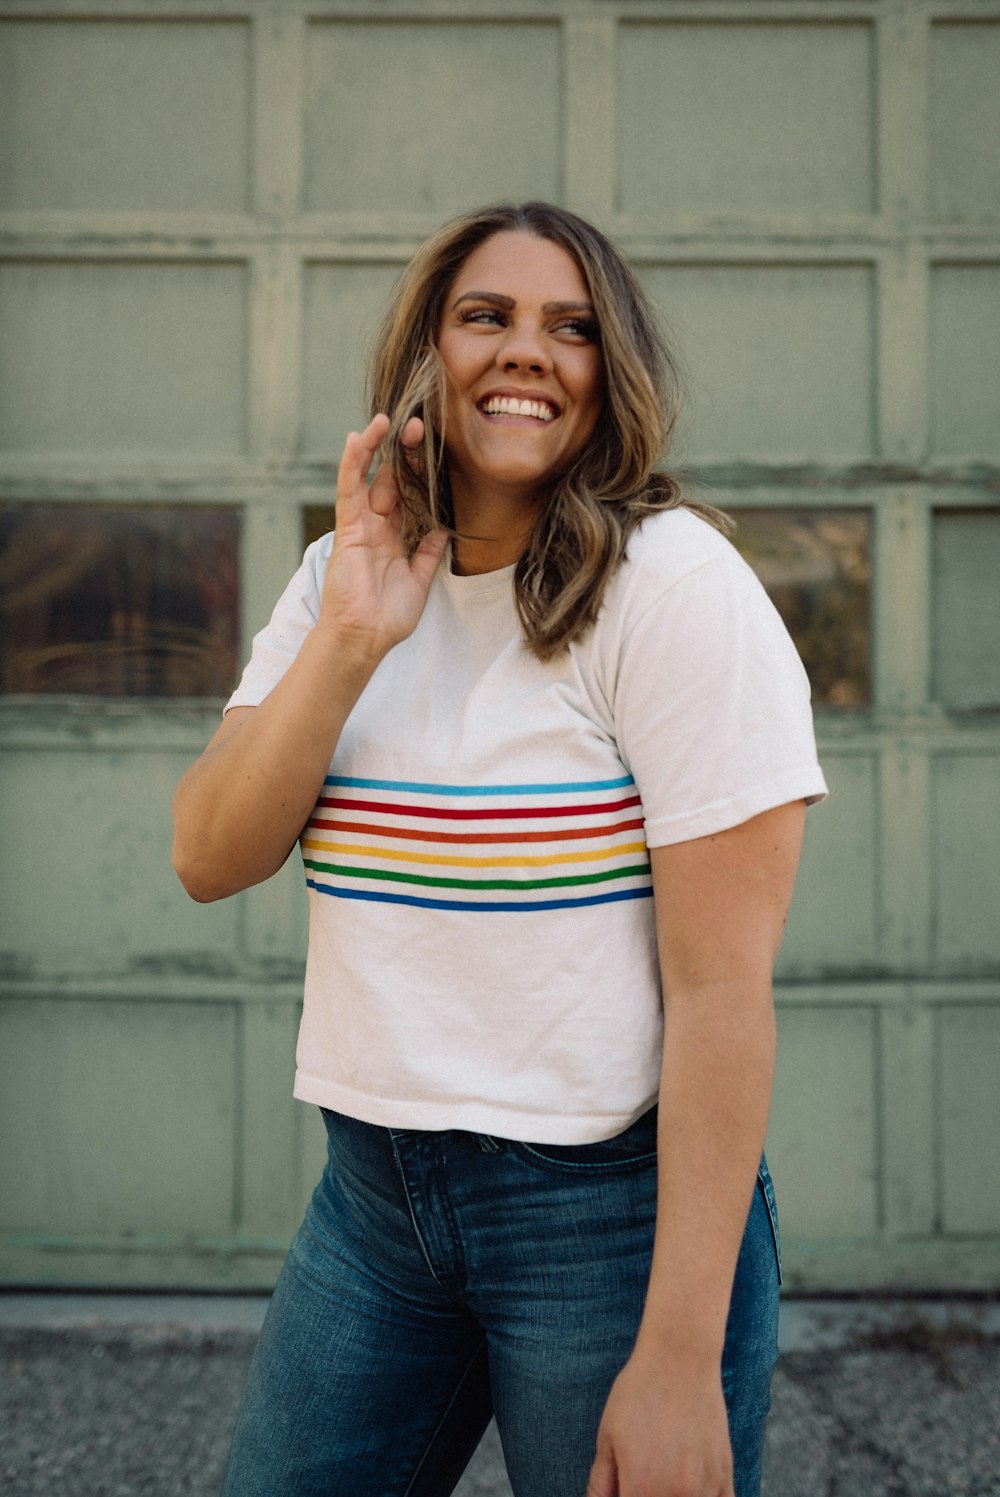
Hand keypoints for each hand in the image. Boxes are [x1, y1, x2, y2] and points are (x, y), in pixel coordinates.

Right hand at [319, 413, 446, 663]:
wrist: (364, 637)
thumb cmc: (387, 616)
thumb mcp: (419, 581)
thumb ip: (429, 553)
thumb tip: (444, 531)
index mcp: (393, 538)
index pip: (407, 496)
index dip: (418, 473)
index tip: (432, 451)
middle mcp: (376, 527)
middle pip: (390, 480)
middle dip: (403, 453)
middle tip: (420, 426)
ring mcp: (360, 526)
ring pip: (367, 477)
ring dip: (377, 447)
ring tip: (389, 420)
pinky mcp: (347, 529)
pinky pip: (348, 490)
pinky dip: (351, 464)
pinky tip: (357, 438)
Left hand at [587, 1348, 733, 1496]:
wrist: (680, 1358)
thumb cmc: (639, 1393)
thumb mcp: (607, 1438)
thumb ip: (600, 1485)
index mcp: (641, 1490)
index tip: (624, 1488)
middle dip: (645, 1495)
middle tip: (641, 1480)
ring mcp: (705, 1489)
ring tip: (663, 1476)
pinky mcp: (724, 1476)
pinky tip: (691, 1488)